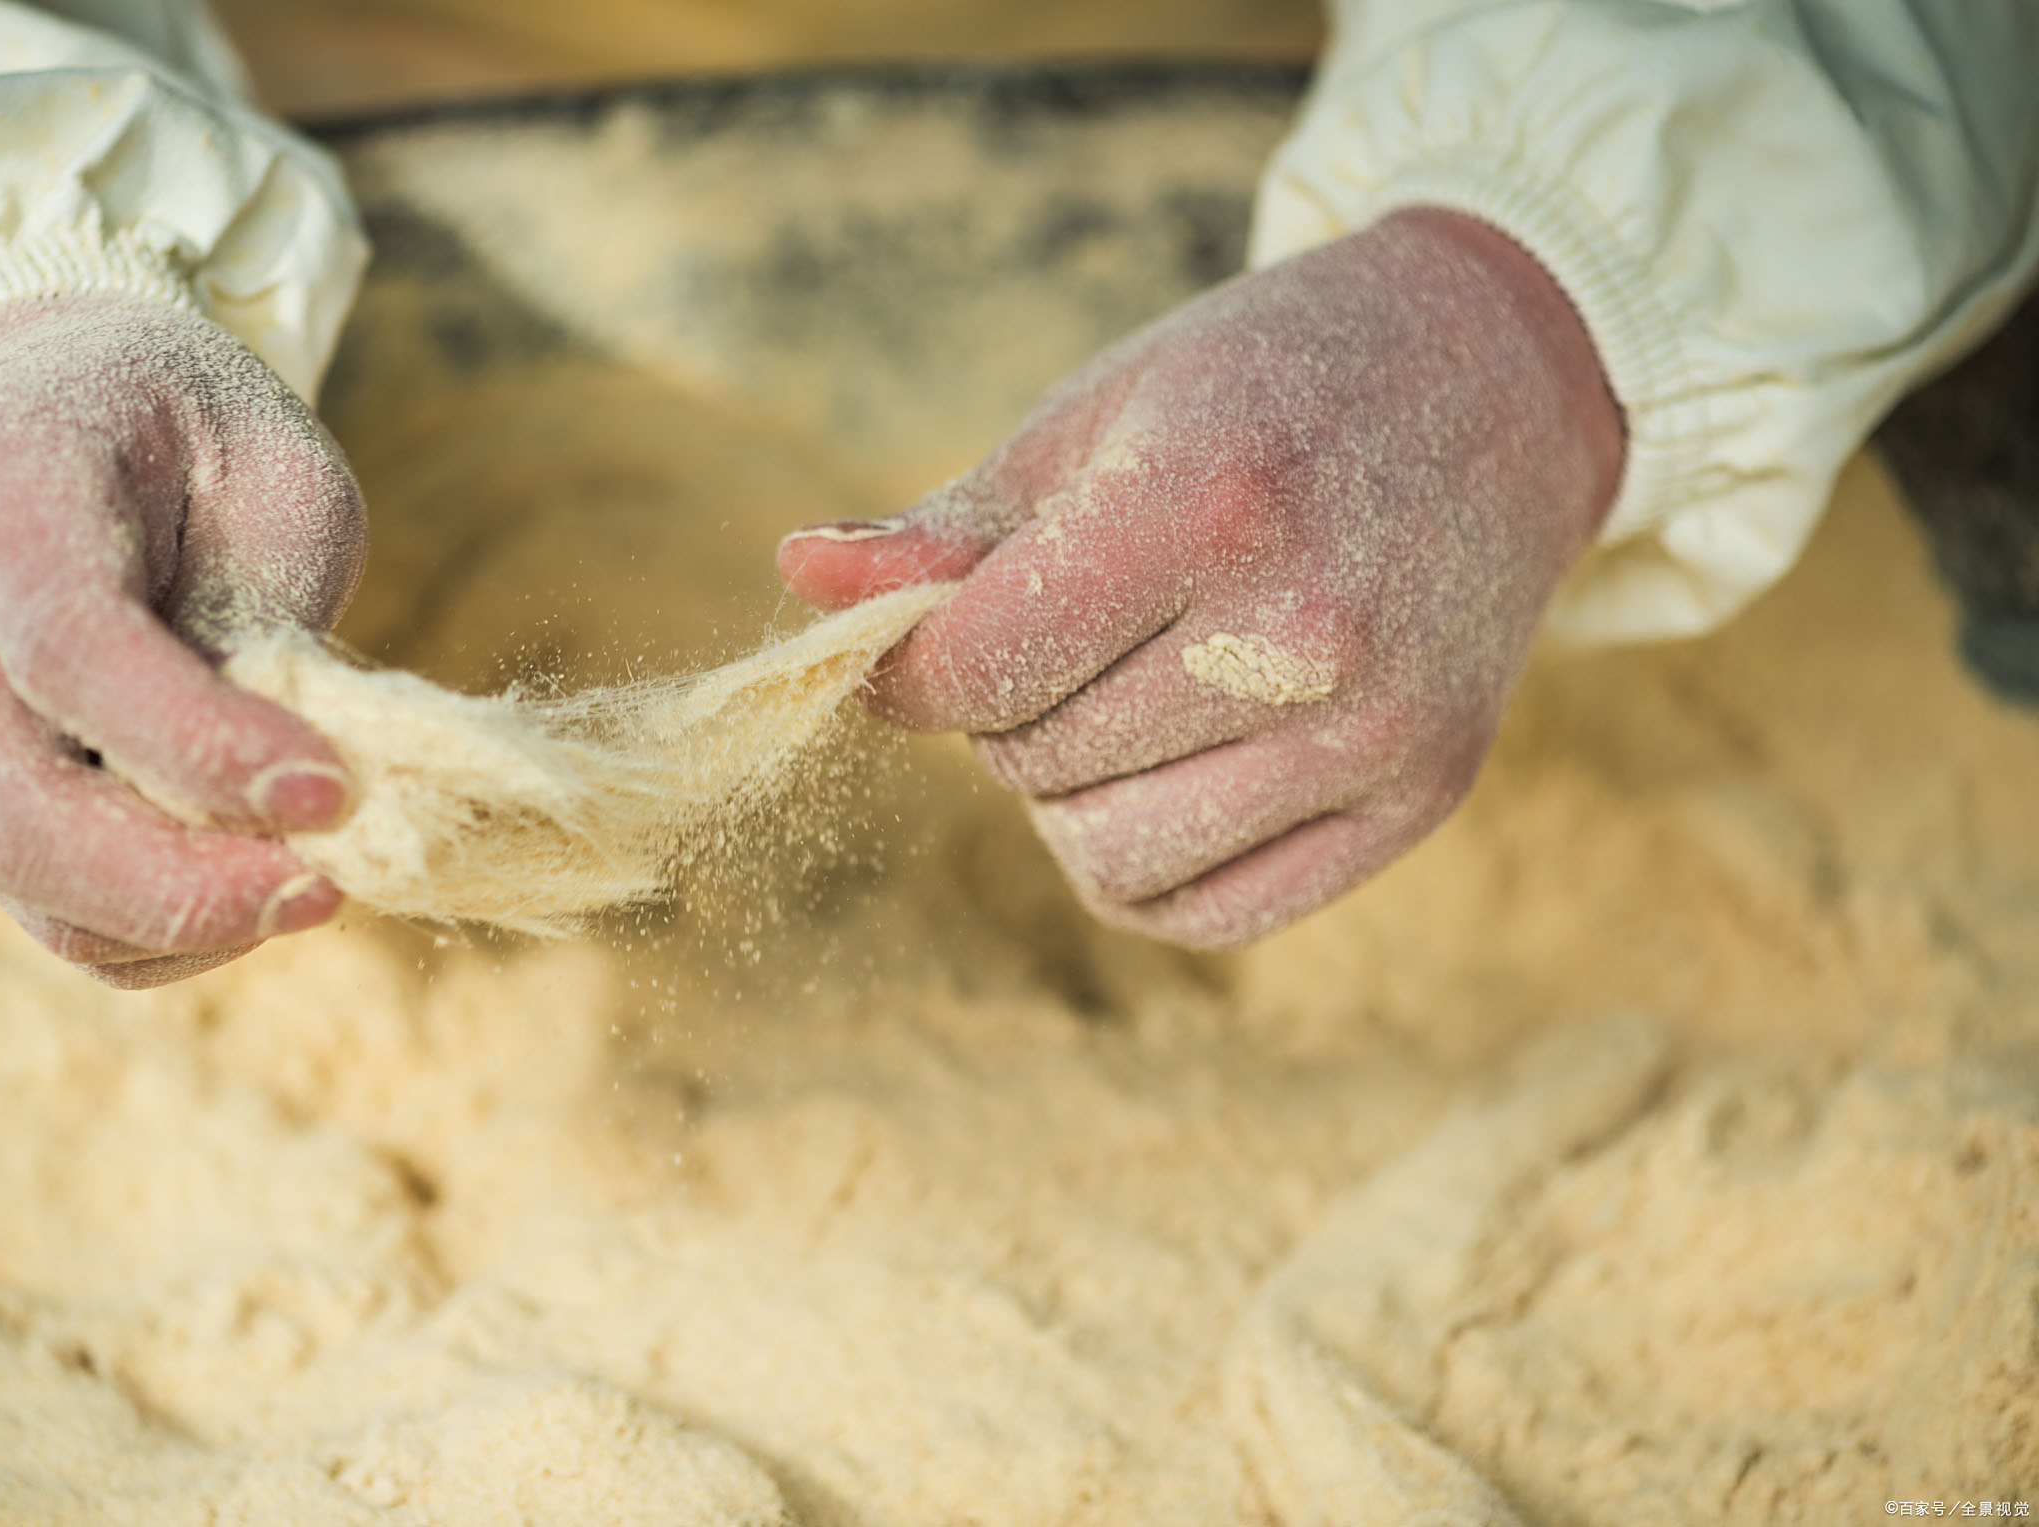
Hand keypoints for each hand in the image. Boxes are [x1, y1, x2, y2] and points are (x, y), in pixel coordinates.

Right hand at [0, 295, 366, 986]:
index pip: (70, 649)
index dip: (202, 743)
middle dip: (181, 882)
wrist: (51, 402)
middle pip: (16, 807)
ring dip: (178, 919)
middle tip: (325, 887)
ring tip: (310, 884)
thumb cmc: (191, 434)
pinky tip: (251, 885)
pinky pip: (44, 904)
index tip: (329, 791)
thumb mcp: (272, 470)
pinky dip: (156, 929)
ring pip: (24, 879)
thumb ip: (269, 609)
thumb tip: (289, 782)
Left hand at [779, 210, 1622, 946]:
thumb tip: (798, 579)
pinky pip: (1208, 912)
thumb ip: (947, 528)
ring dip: (1066, 797)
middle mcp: (1303, 635)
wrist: (1498, 377)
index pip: (977, 672)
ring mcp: (1376, 730)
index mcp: (1207, 507)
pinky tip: (1166, 773)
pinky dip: (1146, 863)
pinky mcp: (1424, 797)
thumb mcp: (1098, 417)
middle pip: (1033, 764)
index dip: (907, 670)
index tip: (916, 641)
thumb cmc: (1261, 388)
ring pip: (1107, 859)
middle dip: (1003, 714)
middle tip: (1064, 635)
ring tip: (1115, 699)